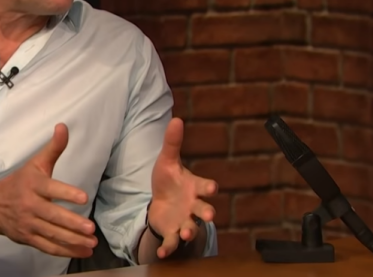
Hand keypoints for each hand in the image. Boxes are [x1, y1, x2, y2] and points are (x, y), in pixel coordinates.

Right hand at [0, 123, 97, 257]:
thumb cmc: (20, 182)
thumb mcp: (36, 163)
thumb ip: (53, 148)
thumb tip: (64, 126)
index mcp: (33, 185)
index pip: (51, 189)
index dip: (67, 194)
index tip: (83, 198)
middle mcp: (30, 205)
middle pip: (53, 216)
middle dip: (72, 223)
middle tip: (90, 228)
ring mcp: (29, 224)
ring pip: (52, 234)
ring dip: (73, 240)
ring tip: (91, 243)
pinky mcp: (29, 238)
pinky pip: (48, 247)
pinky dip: (65, 251)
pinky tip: (82, 251)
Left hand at [148, 117, 217, 258]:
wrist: (160, 202)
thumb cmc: (169, 180)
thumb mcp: (167, 161)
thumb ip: (172, 143)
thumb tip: (176, 119)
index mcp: (194, 187)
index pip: (205, 186)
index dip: (208, 186)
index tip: (212, 187)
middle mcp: (193, 205)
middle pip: (204, 209)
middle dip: (207, 212)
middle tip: (209, 215)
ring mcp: (184, 220)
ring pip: (191, 227)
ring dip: (189, 230)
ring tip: (185, 232)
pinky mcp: (172, 232)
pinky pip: (172, 242)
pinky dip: (168, 247)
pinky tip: (161, 253)